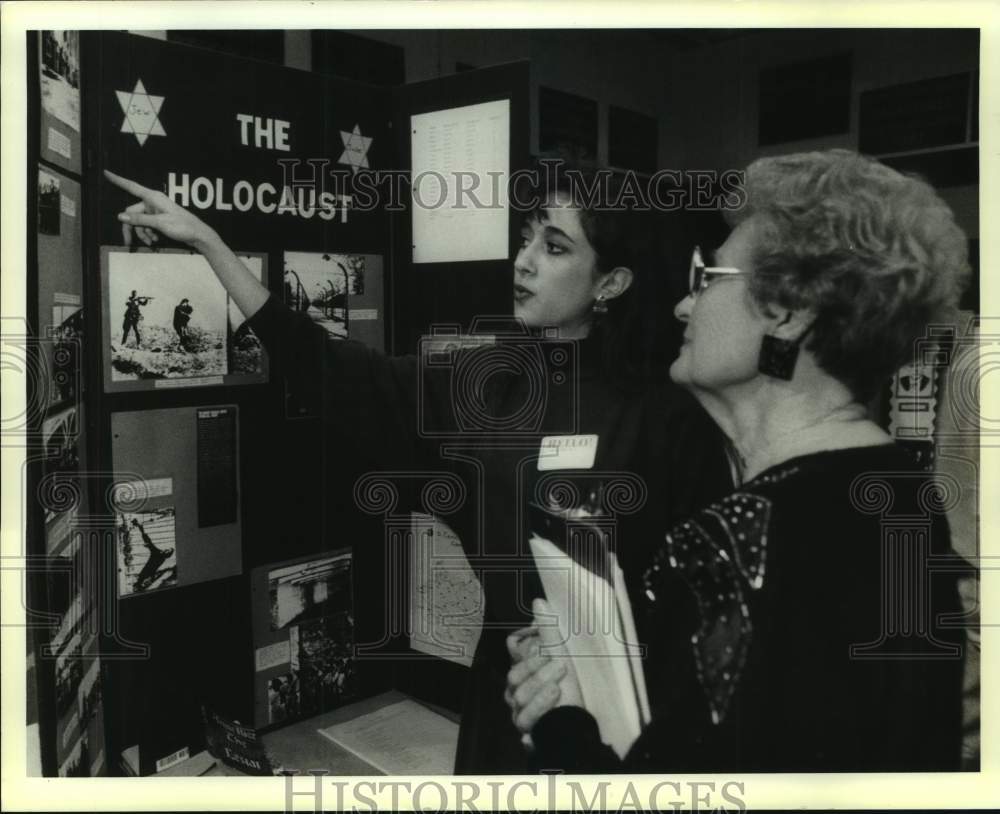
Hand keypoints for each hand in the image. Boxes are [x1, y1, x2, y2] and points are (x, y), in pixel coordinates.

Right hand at [104, 170, 216, 249]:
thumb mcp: (160, 224)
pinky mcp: (159, 219)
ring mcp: (155, 211)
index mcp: (153, 197)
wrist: (198, 235)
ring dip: (142, 233)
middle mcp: (152, 202)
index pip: (131, 186)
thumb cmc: (183, 226)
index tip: (106, 172)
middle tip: (128, 243)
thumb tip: (120, 216)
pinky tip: (155, 241)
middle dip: (132, 228)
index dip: (117, 180)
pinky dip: (148, 233)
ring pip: (139, 221)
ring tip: (151, 242)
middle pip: (132, 212)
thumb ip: (140, 220)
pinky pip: (146, 225)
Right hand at [504, 599, 583, 736]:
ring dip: (542, 693)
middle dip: (538, 672)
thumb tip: (538, 600)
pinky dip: (536, 719)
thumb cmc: (568, 688)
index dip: (528, 653)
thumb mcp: (560, 656)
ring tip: (558, 688)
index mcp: (523, 672)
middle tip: (561, 667)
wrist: (578, 725)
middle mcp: (517, 693)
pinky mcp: (527, 734)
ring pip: (520, 700)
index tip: (546, 648)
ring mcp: (520, 714)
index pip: (514, 659)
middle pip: (515, 678)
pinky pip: (525, 727)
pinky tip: (545, 714)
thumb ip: (548, 630)